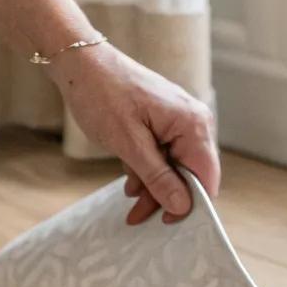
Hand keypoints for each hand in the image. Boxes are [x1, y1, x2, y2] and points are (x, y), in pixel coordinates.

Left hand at [47, 43, 219, 223]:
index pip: (206, 176)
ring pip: (175, 168)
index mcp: (192, 123)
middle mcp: (193, 121)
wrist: (80, 63)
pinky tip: (131, 184)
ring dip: (153, 188)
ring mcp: (178, 121)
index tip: (167, 223)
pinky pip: (164, 156)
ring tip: (130, 204)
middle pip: (191, 174)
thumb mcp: (129, 144)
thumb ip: (158, 177)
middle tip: (138, 218)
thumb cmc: (103, 96)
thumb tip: (182, 206)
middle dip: (166, 198)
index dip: (190, 203)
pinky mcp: (163, 122)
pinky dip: (148, 172)